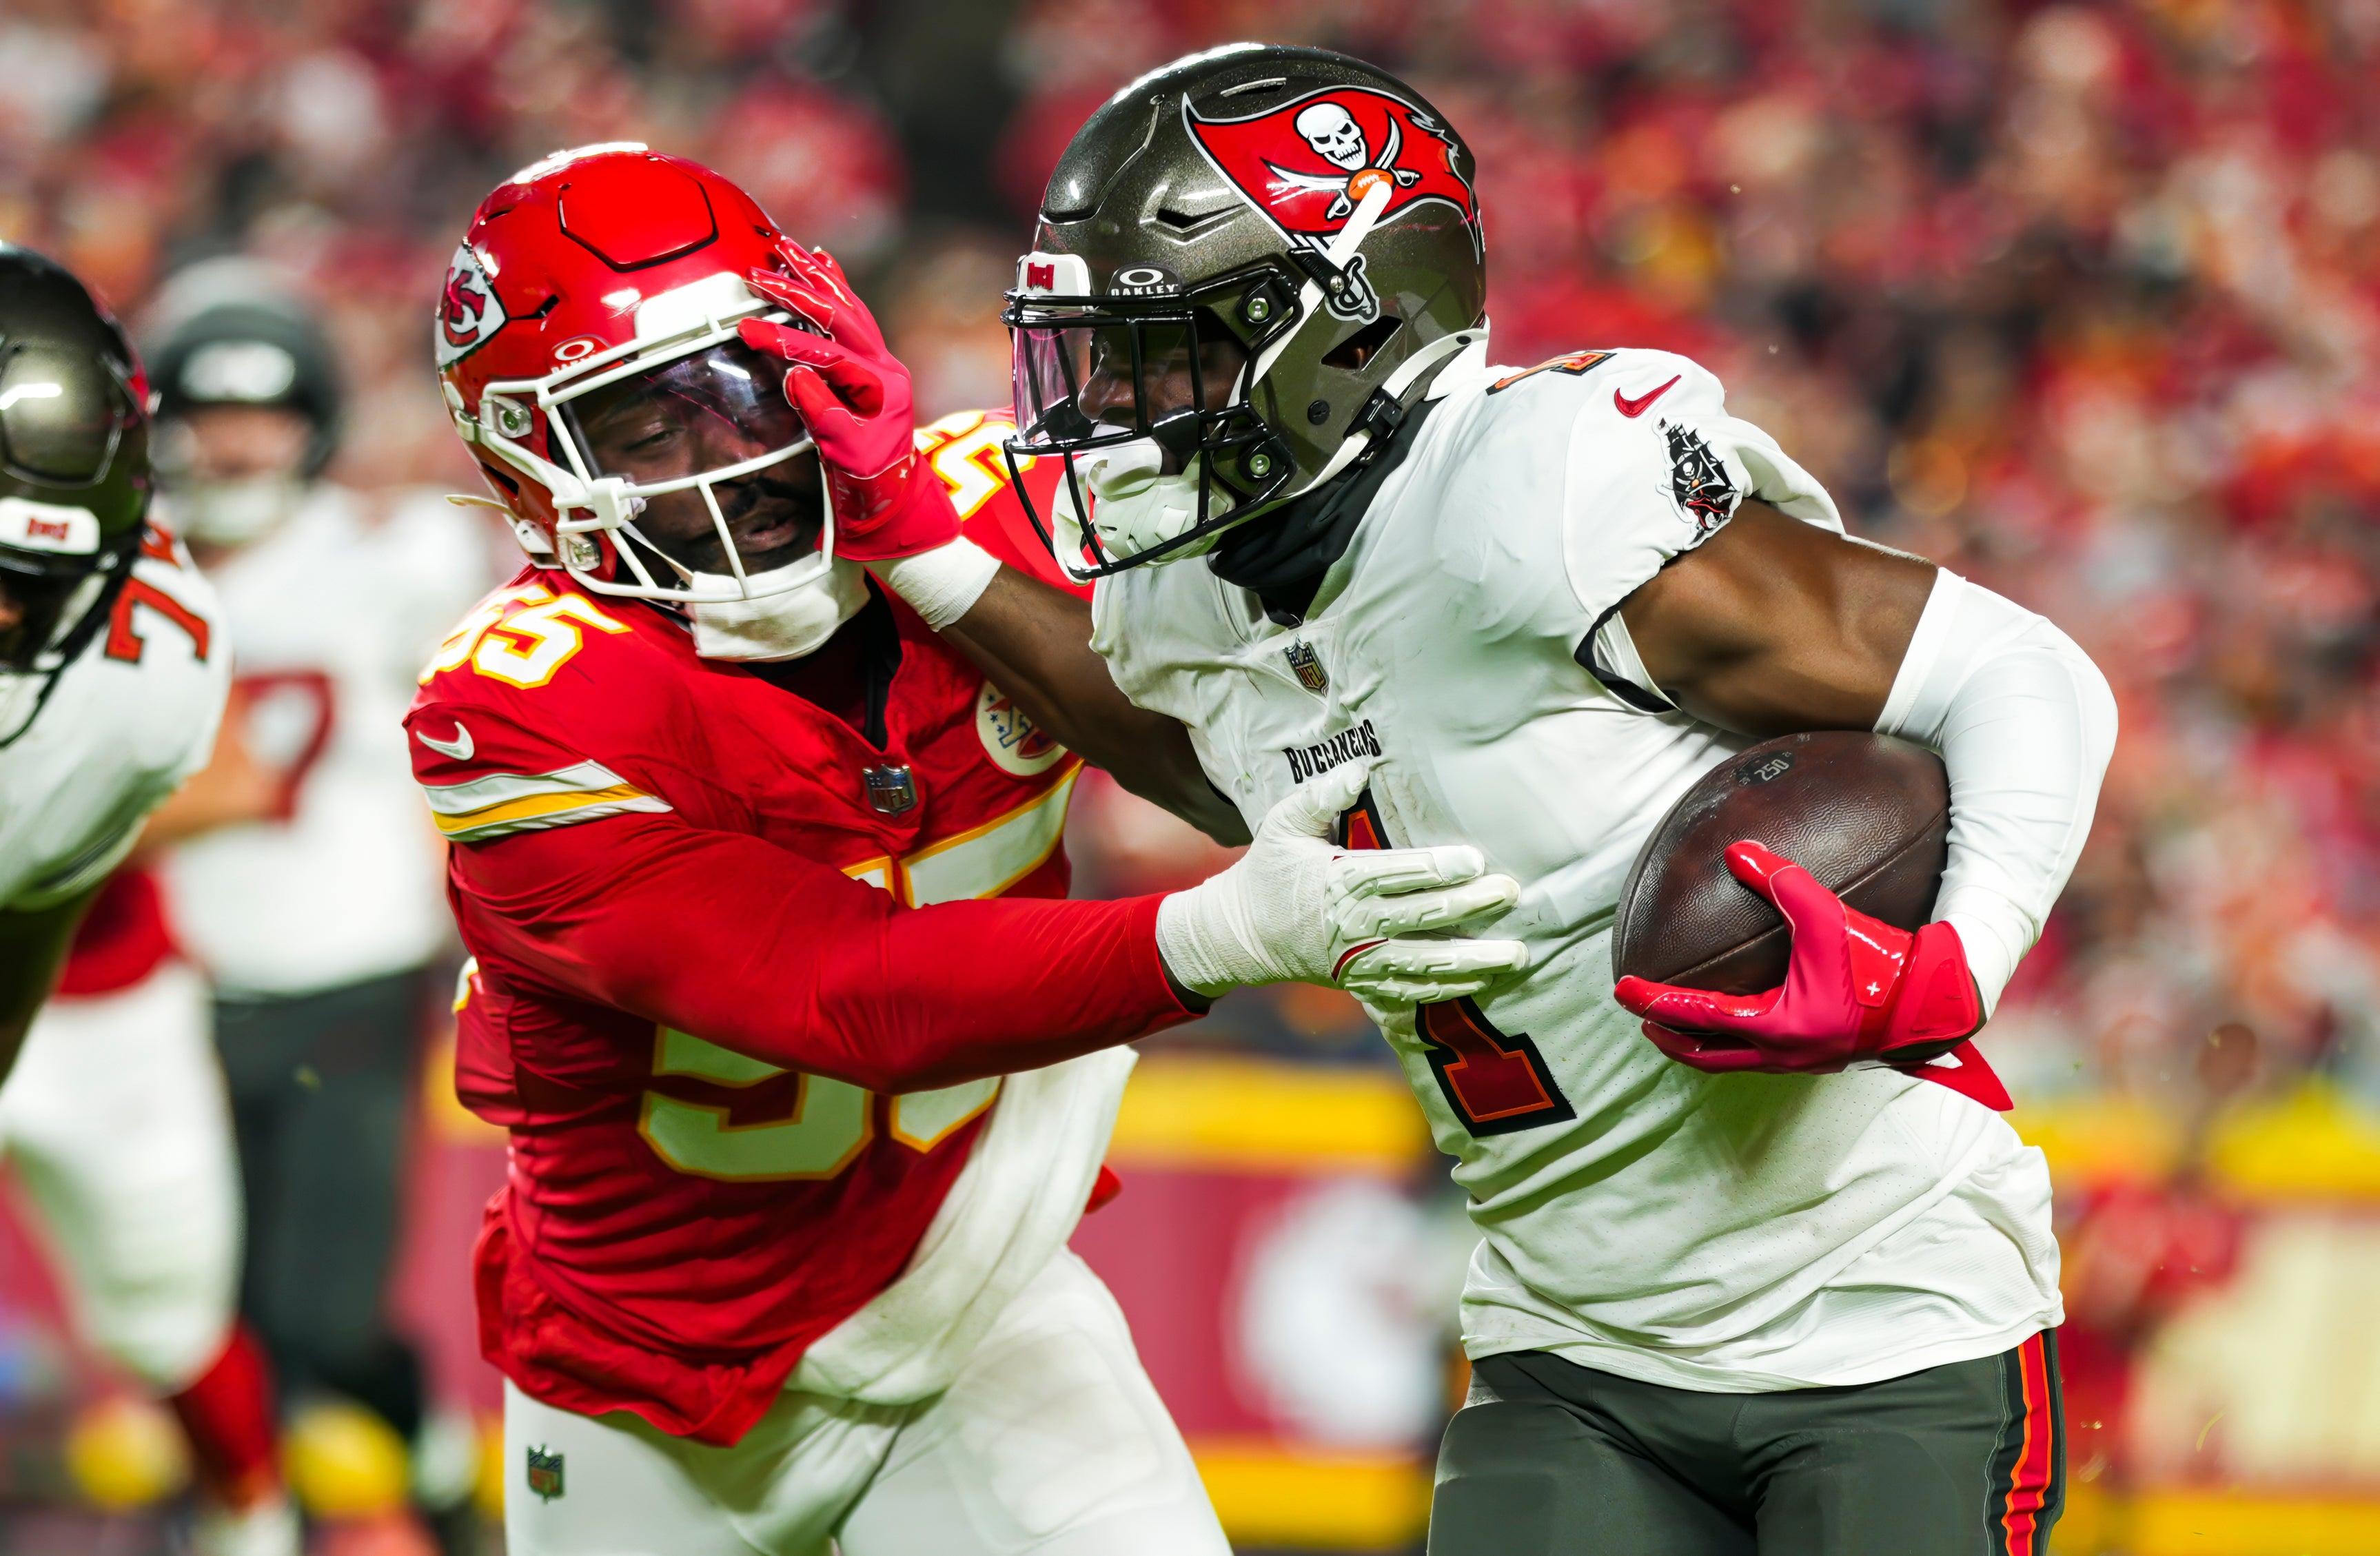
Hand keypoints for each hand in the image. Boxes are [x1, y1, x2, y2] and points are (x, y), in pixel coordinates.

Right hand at [738, 245, 956, 561]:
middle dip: (799, 291)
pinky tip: (821, 261)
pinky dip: (835, 285)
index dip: (785, 340)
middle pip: (841, 315)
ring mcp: (880, 360)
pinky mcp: (870, 362)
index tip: (746, 330)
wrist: (893, 495)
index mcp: (882, 386)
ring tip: (787, 247)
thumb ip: (822, 413)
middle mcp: (885, 365)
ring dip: (816, 276)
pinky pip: (854, 313)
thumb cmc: (870, 478)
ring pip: (848, 306)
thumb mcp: (845, 453)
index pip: (829, 353)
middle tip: (760, 273)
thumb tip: (795, 374)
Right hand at [1156, 762, 1526, 1004]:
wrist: (1241, 934)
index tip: (1474, 860)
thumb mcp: (1284, 823)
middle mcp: (1355, 924)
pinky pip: (1412, 991)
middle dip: (1470, 906)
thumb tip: (1359, 767)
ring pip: (1425, 963)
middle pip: (1422, 916)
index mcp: (1340, 881)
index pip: (1398, 874)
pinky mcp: (1362, 982)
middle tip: (1510, 892)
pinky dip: (1449, 988)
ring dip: (1473, 959)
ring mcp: (1360, 959)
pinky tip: (1483, 979)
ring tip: (1515, 953)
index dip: (1438, 868)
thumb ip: (1321, 794)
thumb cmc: (1269, 870)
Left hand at [1614, 840, 1981, 1076]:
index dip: (1653, 1002)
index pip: (1696, 1016)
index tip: (1621, 990)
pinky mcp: (1822, 1055)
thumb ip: (1781, 881)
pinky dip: (1734, 1041)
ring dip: (1698, 1043)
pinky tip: (1739, 1017)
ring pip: (1733, 1060)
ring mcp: (1803, 1061)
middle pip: (1704, 1055)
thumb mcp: (1828, 916)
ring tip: (1676, 1021)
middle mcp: (1784, 1054)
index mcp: (1777, 1027)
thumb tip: (1737, 850)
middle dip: (1667, 1034)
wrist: (1939, 1002)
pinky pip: (1761, 1054)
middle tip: (1640, 1013)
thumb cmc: (1883, 963)